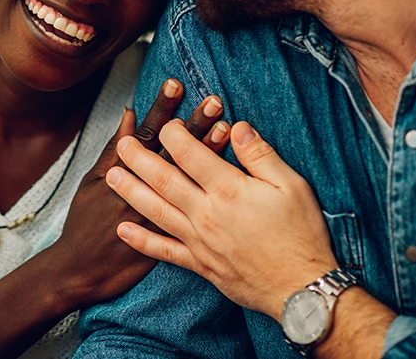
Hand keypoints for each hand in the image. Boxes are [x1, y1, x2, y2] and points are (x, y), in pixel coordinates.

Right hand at [51, 80, 230, 308]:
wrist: (80, 271)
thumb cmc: (84, 220)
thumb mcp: (91, 180)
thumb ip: (113, 148)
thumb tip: (130, 115)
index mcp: (124, 170)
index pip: (148, 132)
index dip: (162, 108)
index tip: (176, 84)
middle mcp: (145, 187)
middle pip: (174, 151)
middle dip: (194, 124)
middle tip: (214, 100)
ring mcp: (159, 213)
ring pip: (189, 178)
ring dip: (206, 152)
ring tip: (227, 128)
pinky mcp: (171, 238)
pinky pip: (197, 208)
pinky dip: (209, 193)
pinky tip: (225, 177)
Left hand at [106, 121, 338, 319]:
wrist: (303, 291)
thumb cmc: (301, 235)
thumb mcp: (291, 185)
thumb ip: (260, 154)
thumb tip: (238, 127)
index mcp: (229, 190)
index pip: (191, 154)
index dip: (174, 135)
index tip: (165, 124)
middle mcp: (207, 214)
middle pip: (164, 180)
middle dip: (139, 159)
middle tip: (122, 144)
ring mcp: (200, 241)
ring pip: (156, 211)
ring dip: (131, 192)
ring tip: (111, 177)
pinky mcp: (200, 264)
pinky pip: (164, 251)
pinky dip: (141, 241)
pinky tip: (124, 230)